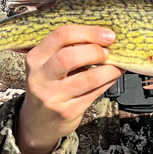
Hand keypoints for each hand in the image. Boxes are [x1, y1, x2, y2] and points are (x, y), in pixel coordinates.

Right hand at [17, 25, 124, 153]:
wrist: (39, 121)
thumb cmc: (49, 85)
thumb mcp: (48, 64)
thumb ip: (68, 49)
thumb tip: (103, 35)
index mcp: (36, 57)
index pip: (61, 35)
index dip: (88, 32)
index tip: (107, 34)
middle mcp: (41, 77)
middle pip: (70, 57)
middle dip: (95, 51)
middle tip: (108, 52)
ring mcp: (54, 96)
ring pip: (89, 78)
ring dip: (109, 69)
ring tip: (116, 65)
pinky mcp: (68, 111)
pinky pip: (95, 92)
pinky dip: (109, 81)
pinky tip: (113, 75)